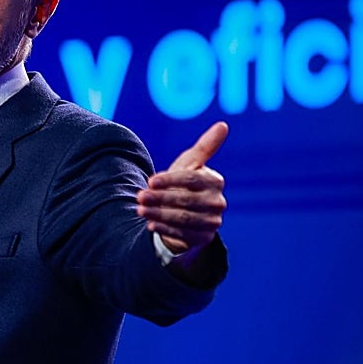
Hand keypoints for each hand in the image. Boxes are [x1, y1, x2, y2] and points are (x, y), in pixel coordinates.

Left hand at [137, 121, 228, 254]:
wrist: (184, 212)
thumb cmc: (186, 182)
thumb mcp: (192, 163)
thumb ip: (206, 146)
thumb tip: (223, 124)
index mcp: (215, 181)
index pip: (192, 180)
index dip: (170, 180)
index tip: (150, 181)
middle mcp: (217, 202)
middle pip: (186, 200)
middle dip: (160, 198)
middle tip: (139, 196)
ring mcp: (212, 222)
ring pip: (183, 219)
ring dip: (159, 214)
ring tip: (140, 210)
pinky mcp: (203, 238)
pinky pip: (182, 234)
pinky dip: (164, 229)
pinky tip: (150, 224)